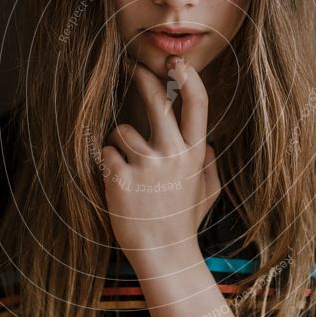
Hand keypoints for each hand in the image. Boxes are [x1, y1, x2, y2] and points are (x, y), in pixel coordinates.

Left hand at [100, 55, 221, 254]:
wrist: (164, 255)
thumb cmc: (184, 223)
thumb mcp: (209, 192)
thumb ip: (208, 164)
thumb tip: (205, 143)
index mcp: (195, 152)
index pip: (197, 103)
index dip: (188, 76)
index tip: (176, 62)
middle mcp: (173, 153)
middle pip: (157, 100)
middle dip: (143, 78)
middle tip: (132, 67)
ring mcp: (147, 165)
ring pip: (122, 129)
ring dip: (120, 142)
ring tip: (128, 168)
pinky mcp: (121, 177)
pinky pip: (106, 152)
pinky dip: (108, 163)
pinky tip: (118, 182)